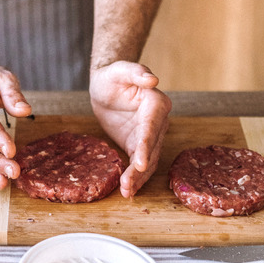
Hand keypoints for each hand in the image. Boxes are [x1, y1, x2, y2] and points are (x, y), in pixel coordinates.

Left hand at [89, 61, 170, 197]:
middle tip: (127, 185)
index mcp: (157, 103)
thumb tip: (152, 79)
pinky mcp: (138, 145)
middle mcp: (158, 121)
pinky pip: (139, 163)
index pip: (152, 128)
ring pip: (148, 160)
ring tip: (126, 192)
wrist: (105, 86)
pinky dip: (134, 177)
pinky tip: (127, 190)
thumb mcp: (120, 70)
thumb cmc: (113, 76)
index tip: (140, 163)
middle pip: (151, 149)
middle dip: (140, 169)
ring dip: (138, 178)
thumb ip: (136, 72)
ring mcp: (150, 135)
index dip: (146, 146)